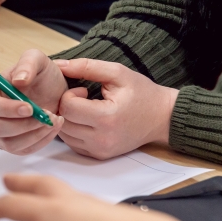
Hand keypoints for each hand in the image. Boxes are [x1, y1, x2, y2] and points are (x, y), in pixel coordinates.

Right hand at [0, 49, 68, 154]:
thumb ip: (27, 64)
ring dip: (34, 135)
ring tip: (54, 121)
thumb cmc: (41, 75)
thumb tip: (18, 81)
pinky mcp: (12, 143)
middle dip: (24, 125)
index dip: (7, 109)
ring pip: (9, 143)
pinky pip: (21, 150)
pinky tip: (52, 128)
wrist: (55, 91)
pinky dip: (39, 142)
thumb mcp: (37, 59)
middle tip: (48, 116)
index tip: (30, 108)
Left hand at [54, 59, 178, 159]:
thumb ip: (87, 67)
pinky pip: (72, 144)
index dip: (69, 94)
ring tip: (83, 109)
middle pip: (62, 122)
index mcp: (107, 117)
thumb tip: (58, 65)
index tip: (83, 90)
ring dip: (67, 119)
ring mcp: (100, 150)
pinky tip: (86, 121)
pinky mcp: (99, 155)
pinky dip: (73, 132)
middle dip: (66, 107)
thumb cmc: (142, 93)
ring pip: (64, 135)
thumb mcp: (118, 73)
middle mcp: (101, 138)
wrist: (163, 118)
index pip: (68, 107)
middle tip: (80, 99)